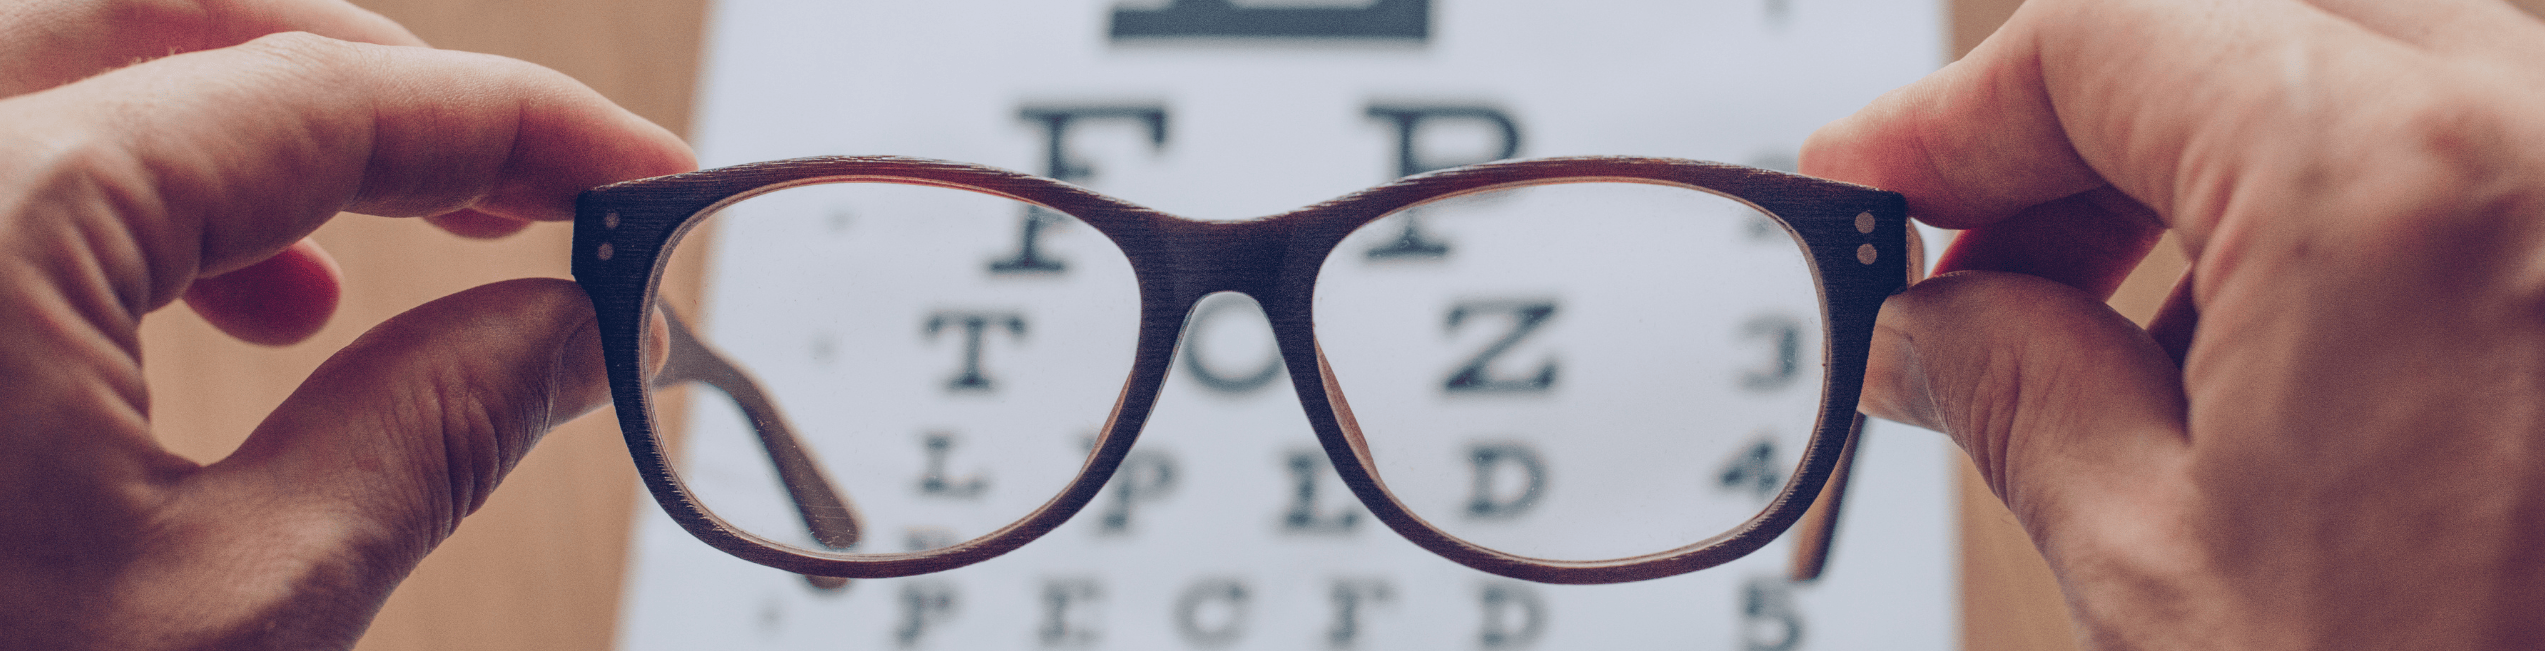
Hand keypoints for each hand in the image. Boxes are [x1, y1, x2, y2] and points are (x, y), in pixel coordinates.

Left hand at [0, 1, 692, 648]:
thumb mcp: (238, 613)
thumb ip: (432, 431)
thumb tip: (577, 333)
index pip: (327, 96)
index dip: (524, 127)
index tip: (643, 183)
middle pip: (169, 16)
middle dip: (374, 88)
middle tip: (525, 193)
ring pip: (66, 67)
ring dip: (247, 134)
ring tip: (363, 274)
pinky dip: (126, 195)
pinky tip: (210, 311)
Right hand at [1805, 0, 2544, 646]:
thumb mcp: (2161, 565)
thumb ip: (2014, 386)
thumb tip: (1925, 323)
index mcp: (2392, 178)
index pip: (2098, 37)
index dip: (1946, 114)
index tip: (1870, 181)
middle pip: (2229, 26)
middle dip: (2071, 132)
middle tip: (1963, 262)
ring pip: (2358, 62)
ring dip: (2200, 158)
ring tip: (2099, 322)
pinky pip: (2472, 141)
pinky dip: (2334, 199)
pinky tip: (2255, 340)